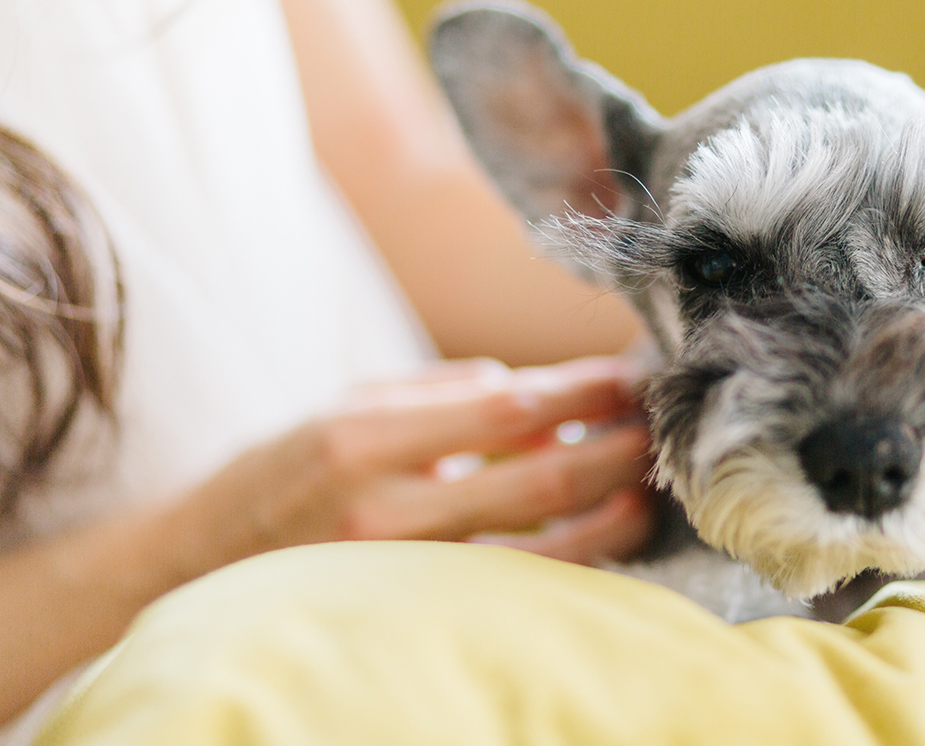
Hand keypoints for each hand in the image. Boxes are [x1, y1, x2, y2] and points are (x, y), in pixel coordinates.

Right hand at [171, 357, 654, 577]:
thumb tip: (534, 391)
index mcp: (364, 437)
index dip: (583, 390)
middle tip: (659, 430)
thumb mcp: (346, 408)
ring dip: (609, 516)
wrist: (197, 568)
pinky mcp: (415, 616)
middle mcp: (385, 509)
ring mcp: (403, 575)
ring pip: (541, 551)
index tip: (629, 376)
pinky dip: (568, 562)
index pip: (508, 406)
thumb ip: (441, 394)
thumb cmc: (281, 475)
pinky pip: (514, 590)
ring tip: (648, 488)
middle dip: (614, 451)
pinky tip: (603, 539)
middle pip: (540, 478)